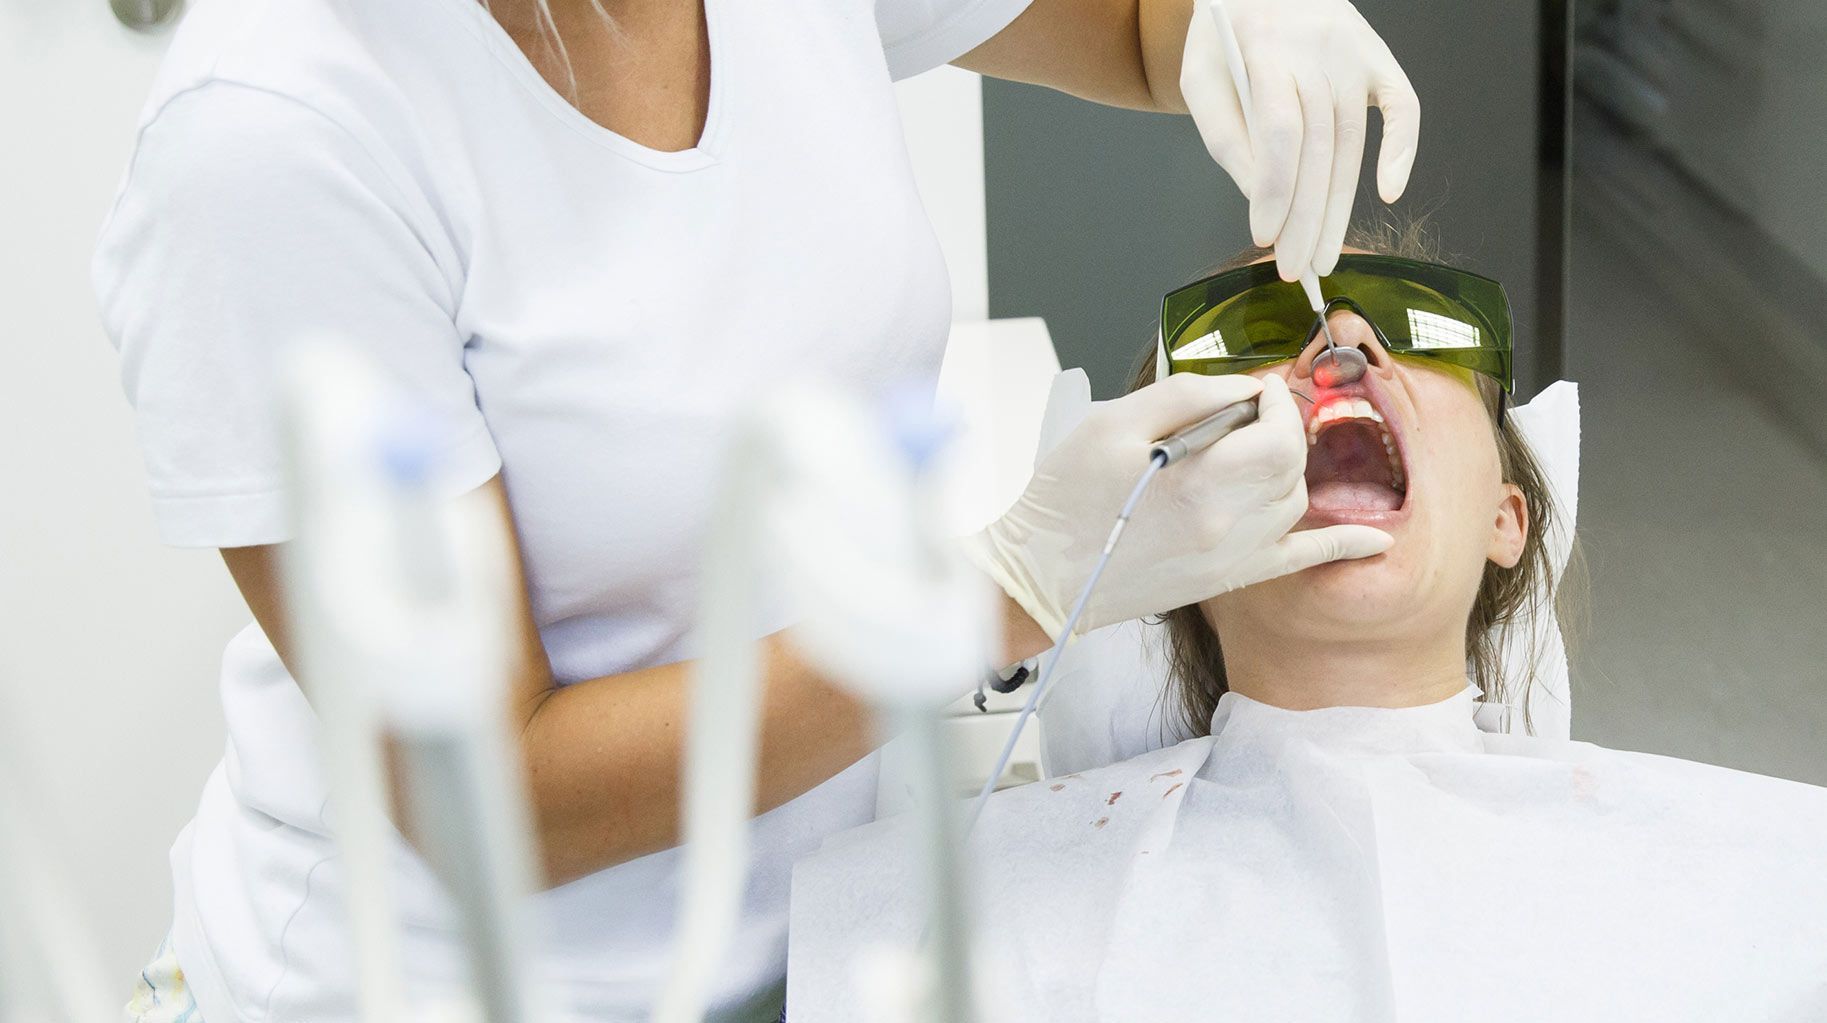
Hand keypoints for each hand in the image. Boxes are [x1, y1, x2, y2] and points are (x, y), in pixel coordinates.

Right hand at [964, 373, 1391, 637]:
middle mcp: (1229, 524)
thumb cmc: (1065, 499)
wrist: (1042, 576)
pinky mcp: (1228, 579)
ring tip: (1248, 454)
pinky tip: (1374, 541)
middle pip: (1293, 463)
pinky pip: (1302, 561)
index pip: (1278, 430)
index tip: (1253, 390)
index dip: (1274, 400)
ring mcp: (1234, 557)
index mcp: (1201, 482)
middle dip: (1282, 428)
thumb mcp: (1113, 424)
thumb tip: (1242, 387)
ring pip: (1295, 500)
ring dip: (1285, 467)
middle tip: (1251, 414)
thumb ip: (1186, 395)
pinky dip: (1343, 546)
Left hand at [1180, 0, 1419, 281]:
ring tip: (1323, 254)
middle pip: (1319, 147)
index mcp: (1267, 46)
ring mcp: (1357, 52)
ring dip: (1340, 206)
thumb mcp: (1203, 77)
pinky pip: (1404, 107)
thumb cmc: (1228, 36)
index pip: (1279, 131)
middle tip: (1298, 268)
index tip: (1265, 237)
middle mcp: (1320, 48)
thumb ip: (1226, 137)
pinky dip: (1403, 150)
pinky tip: (1389, 192)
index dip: (1275, 190)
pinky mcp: (1379, 58)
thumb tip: (1259, 200)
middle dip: (1307, 217)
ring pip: (1352, 141)